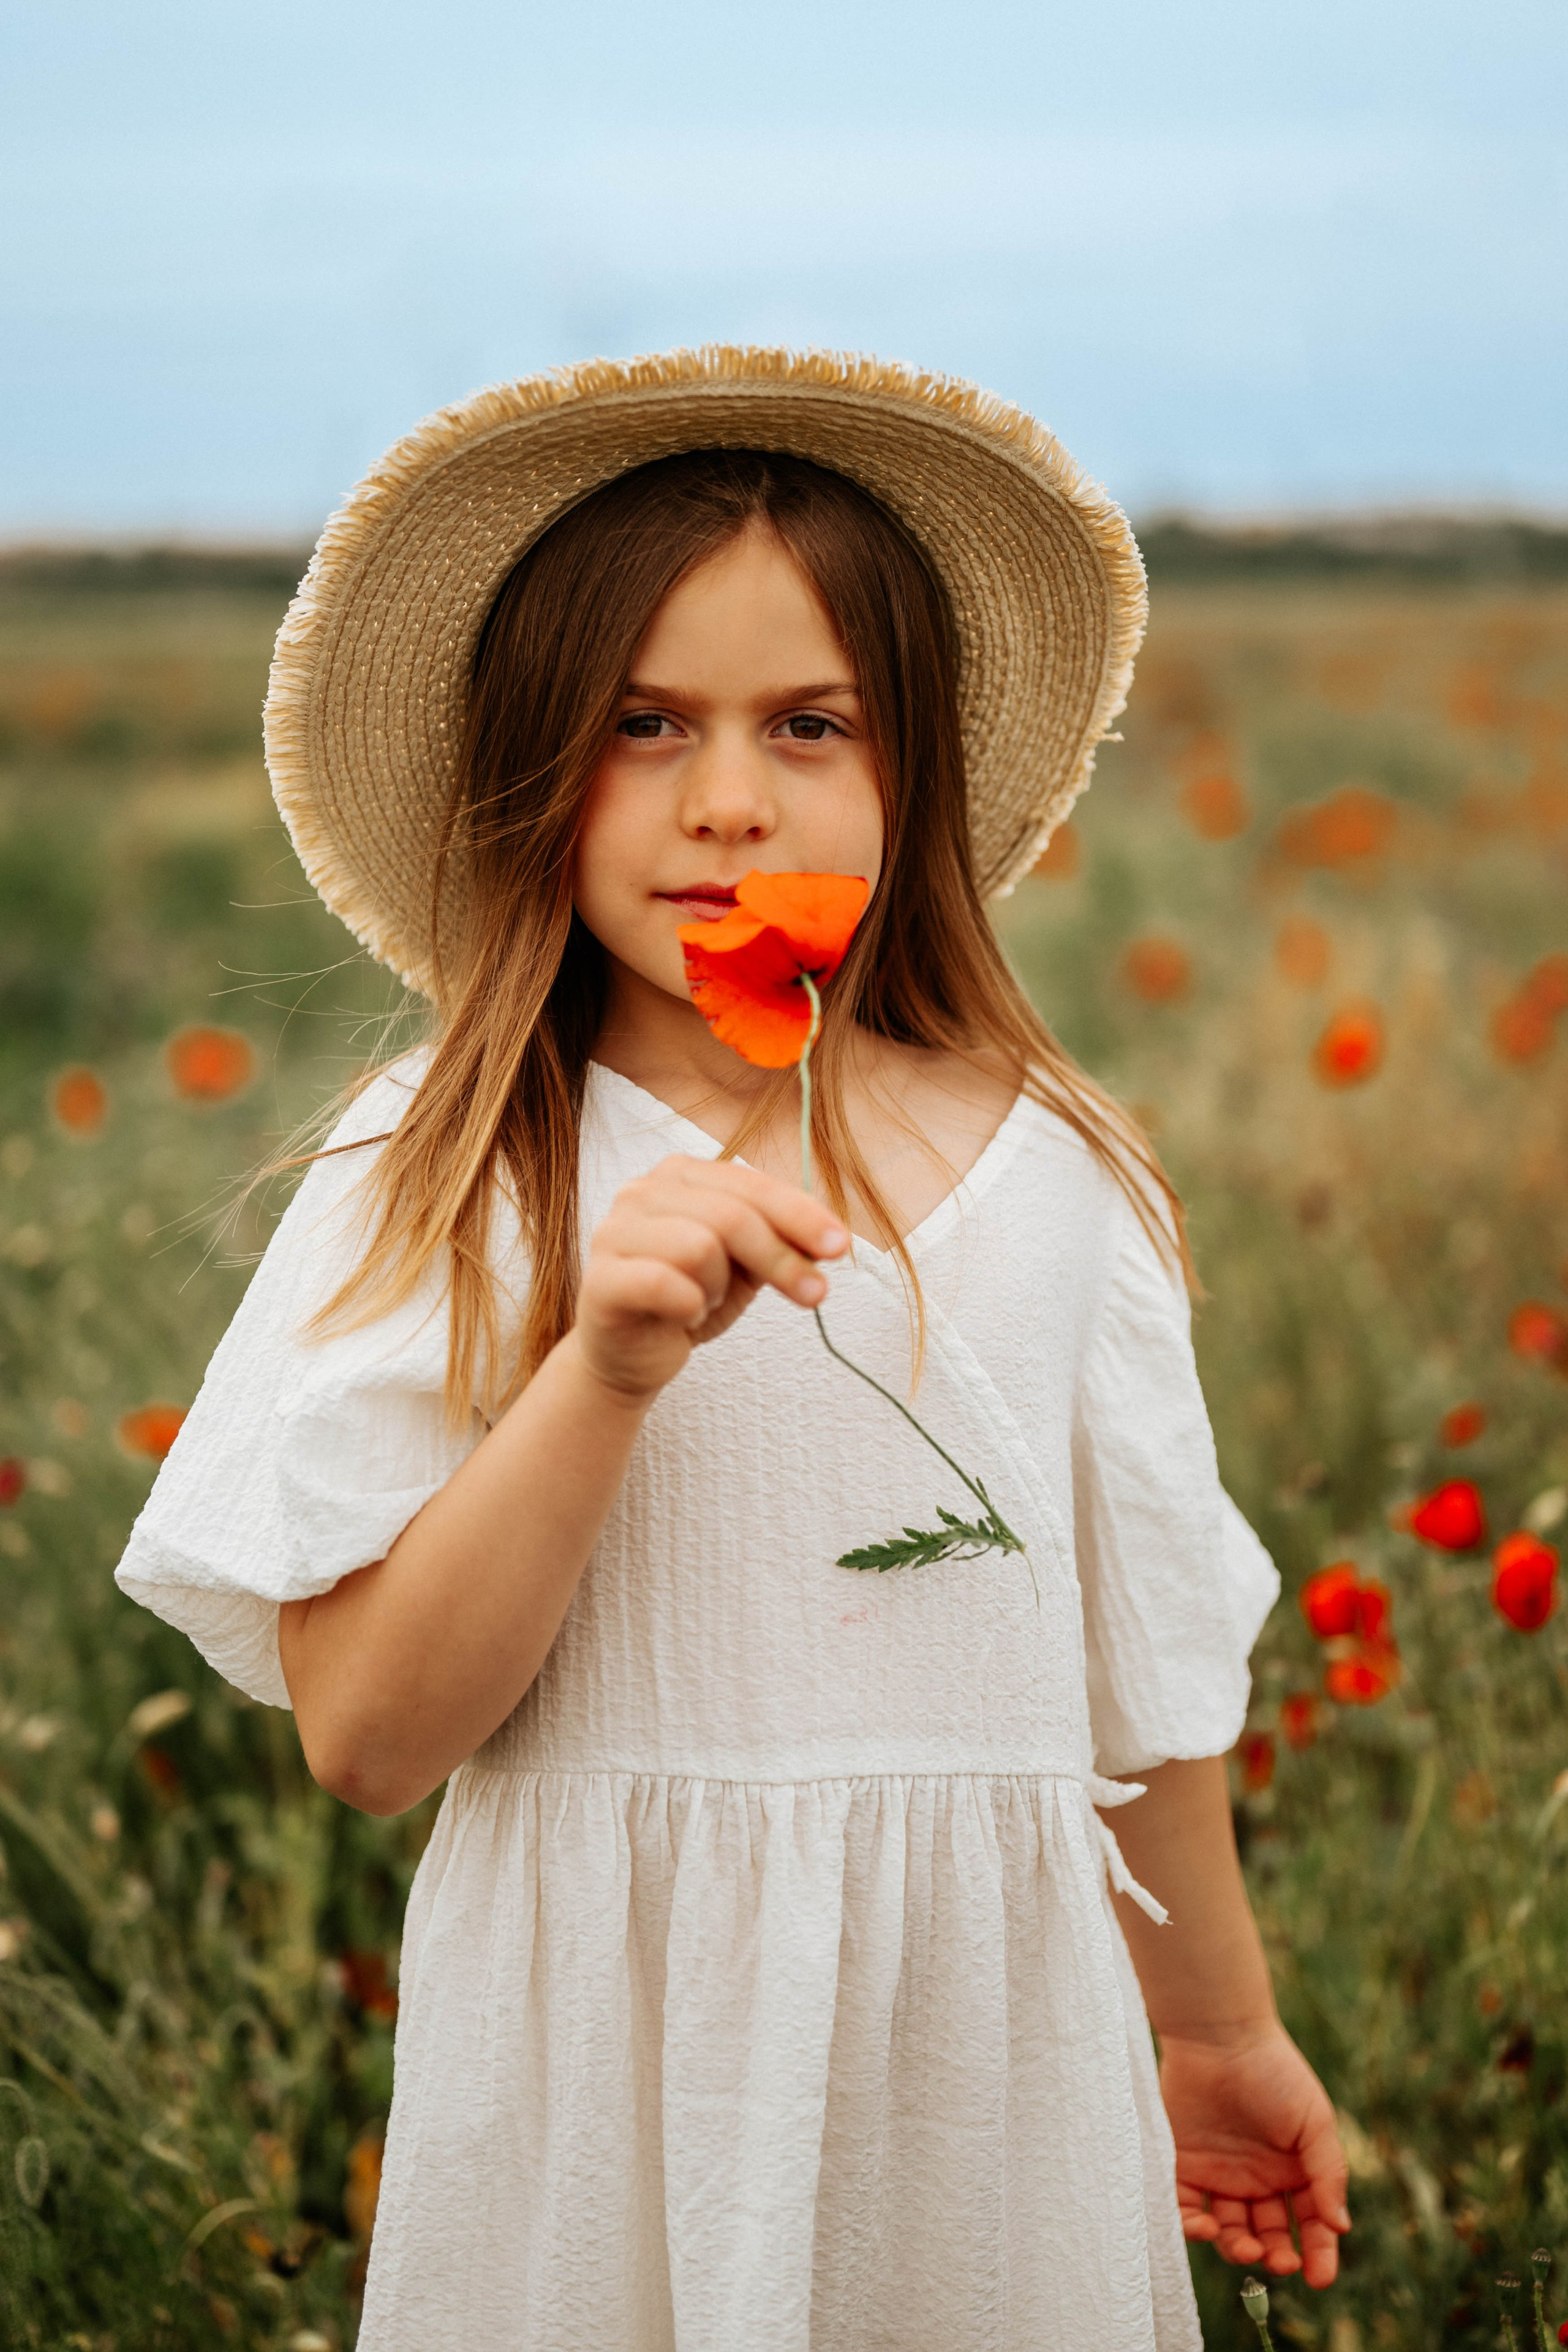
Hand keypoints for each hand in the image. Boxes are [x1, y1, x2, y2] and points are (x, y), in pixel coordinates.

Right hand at [575, 1154, 848, 1399]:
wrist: (631, 1356)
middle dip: (781, 1258)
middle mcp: (642, 1192)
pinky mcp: (600, 1280)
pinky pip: (661, 1283)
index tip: (840, 1247)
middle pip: (732, 1215)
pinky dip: (689, 1304)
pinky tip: (688, 1316)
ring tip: (706, 1303)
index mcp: (680, 1175)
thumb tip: (831, 1238)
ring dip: (720, 1287)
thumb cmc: (689, 1300)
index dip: (801, 1215)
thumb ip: (781, 1242)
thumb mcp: (746, 1267)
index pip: (752, 1185)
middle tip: (814, 1295)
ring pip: (699, 1246)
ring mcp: (614, 1233)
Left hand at [1158, 2022, 1349, 2285]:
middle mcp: (1257, 2178)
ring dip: (1238, 2249)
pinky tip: (1205, 2226)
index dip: (1318, 2254)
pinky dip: (1192, 2227)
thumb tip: (1341, 2227)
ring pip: (1229, 2231)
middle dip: (1276, 2256)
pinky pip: (1185, 2209)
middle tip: (1279, 2262)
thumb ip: (1328, 2174)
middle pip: (1268, 2235)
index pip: (1310, 2224)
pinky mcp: (1183, 2164)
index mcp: (1293, 2170)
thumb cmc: (1274, 2073)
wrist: (1219, 2035)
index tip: (1320, 2279)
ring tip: (1245, 2248)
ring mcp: (1220, 2174)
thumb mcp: (1314, 2122)